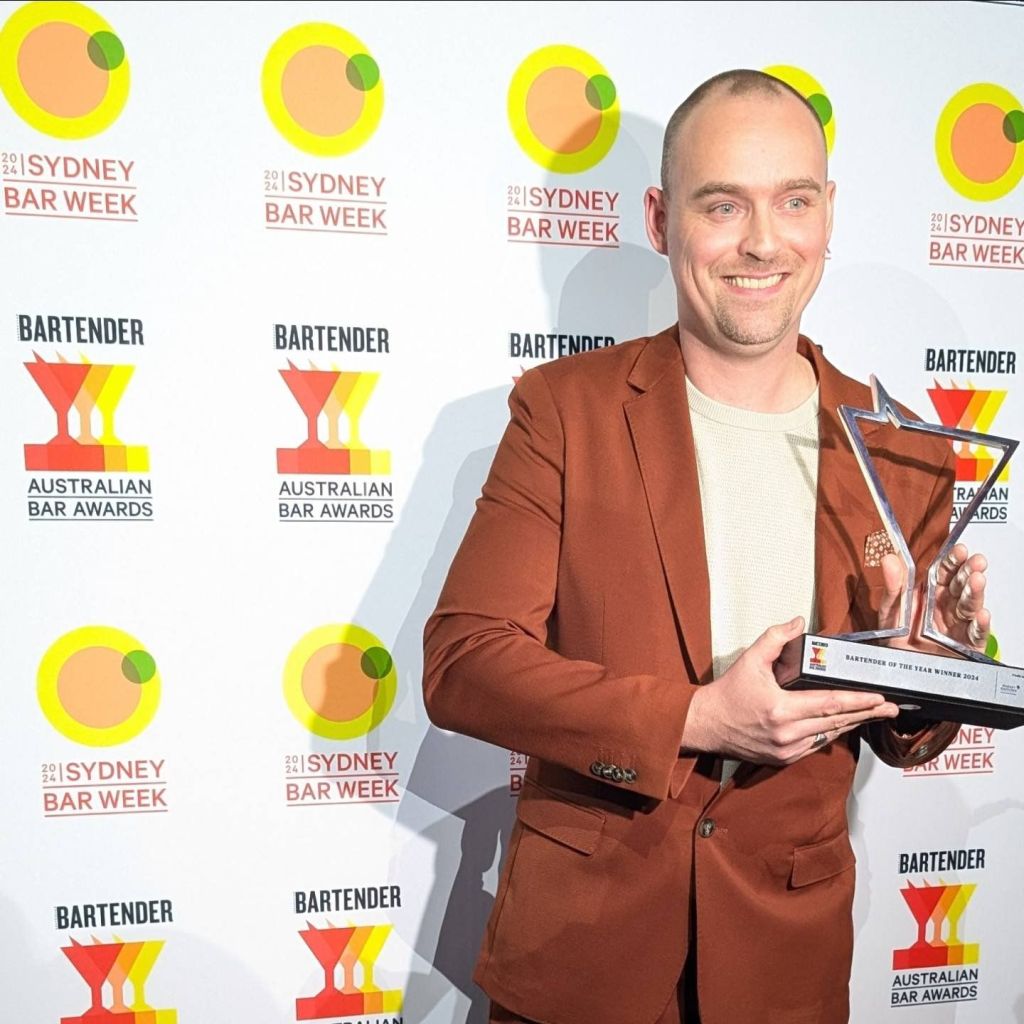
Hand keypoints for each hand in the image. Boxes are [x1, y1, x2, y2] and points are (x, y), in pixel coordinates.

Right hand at [682, 616, 899, 764]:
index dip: (859, 701)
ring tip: (872, 715)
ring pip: (830, 735)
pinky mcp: (784, 758)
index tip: (880, 698)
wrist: (706, 725)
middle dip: (867, 714)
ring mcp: (787, 749)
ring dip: (852, 724)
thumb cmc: (728, 693)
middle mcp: (787, 733)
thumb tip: (798, 622)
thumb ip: (775, 638)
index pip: (830, 704)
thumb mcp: (749, 660)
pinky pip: (816, 745)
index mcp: (781, 709)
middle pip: (838, 722)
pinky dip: (831, 732)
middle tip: (891, 708)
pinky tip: (843, 724)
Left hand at [879, 544, 990, 653]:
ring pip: (970, 606)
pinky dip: (979, 625)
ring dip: (975, 592)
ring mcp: (957, 626)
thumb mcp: (891, 610)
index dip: (953, 561)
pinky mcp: (965, 646)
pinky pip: (975, 635)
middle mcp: (946, 608)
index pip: (944, 573)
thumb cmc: (895, 641)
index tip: (960, 550)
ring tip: (977, 580)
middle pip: (961, 586)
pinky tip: (981, 615)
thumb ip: (892, 585)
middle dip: (969, 572)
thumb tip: (890, 559)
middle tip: (975, 561)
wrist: (896, 669)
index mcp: (930, 595)